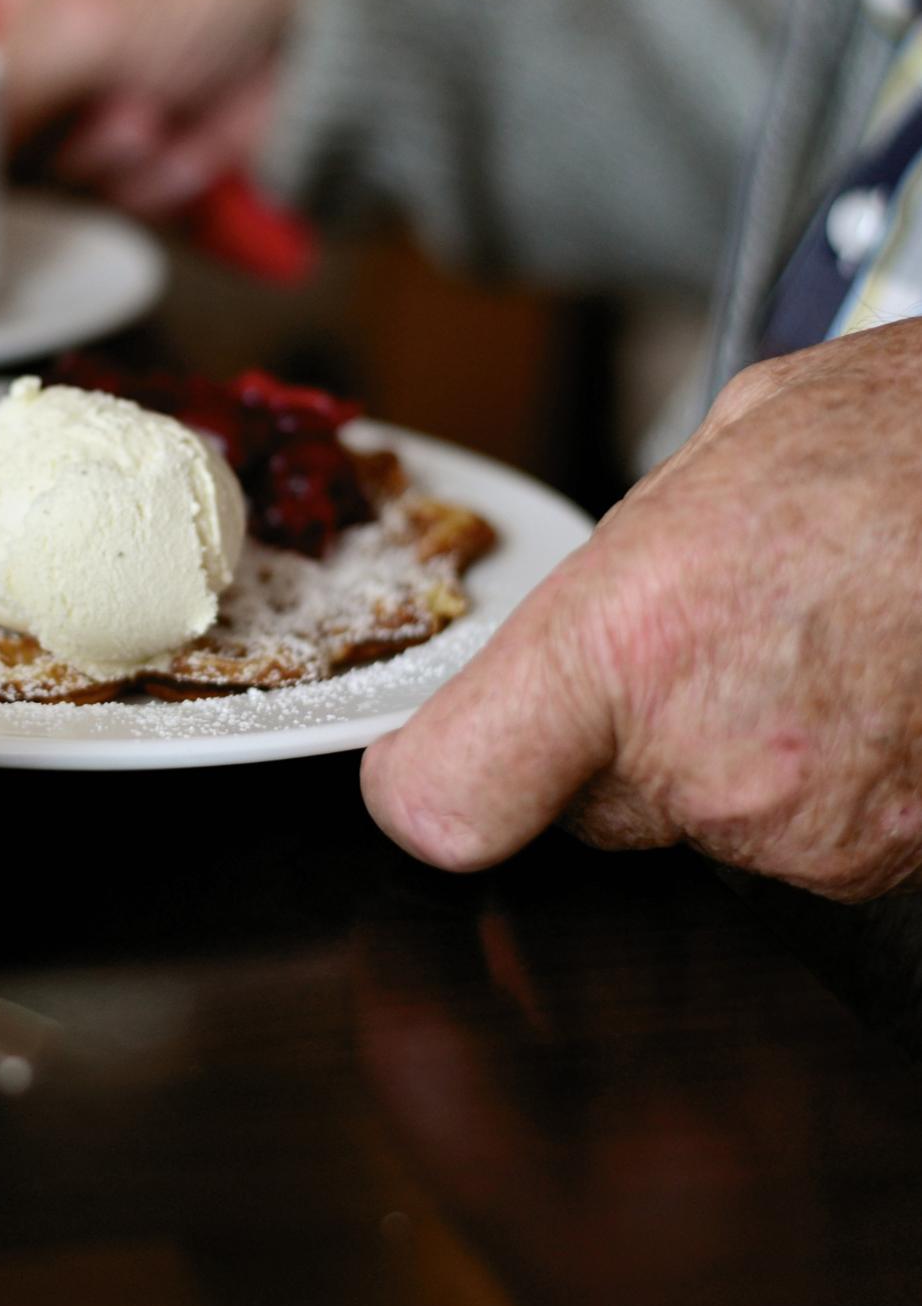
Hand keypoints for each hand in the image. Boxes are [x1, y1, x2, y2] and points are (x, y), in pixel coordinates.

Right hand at [0, 0, 295, 216]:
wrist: (318, 28)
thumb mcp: (76, 20)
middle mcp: (4, 39)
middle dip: (36, 133)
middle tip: (85, 96)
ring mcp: (58, 104)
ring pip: (30, 180)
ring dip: (103, 153)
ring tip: (153, 101)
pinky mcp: (108, 157)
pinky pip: (93, 200)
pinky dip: (146, 177)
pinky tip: (181, 132)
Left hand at [362, 319, 921, 901]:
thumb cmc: (907, 443)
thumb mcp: (714, 460)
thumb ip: (616, 573)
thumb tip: (570, 620)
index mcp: (627, 648)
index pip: (446, 800)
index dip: (430, 785)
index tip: (431, 764)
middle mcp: (709, 767)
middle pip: (577, 807)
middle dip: (610, 741)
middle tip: (700, 640)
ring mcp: (812, 834)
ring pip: (696, 822)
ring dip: (728, 753)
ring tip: (811, 641)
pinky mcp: (892, 862)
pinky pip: (802, 837)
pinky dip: (819, 777)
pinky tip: (865, 682)